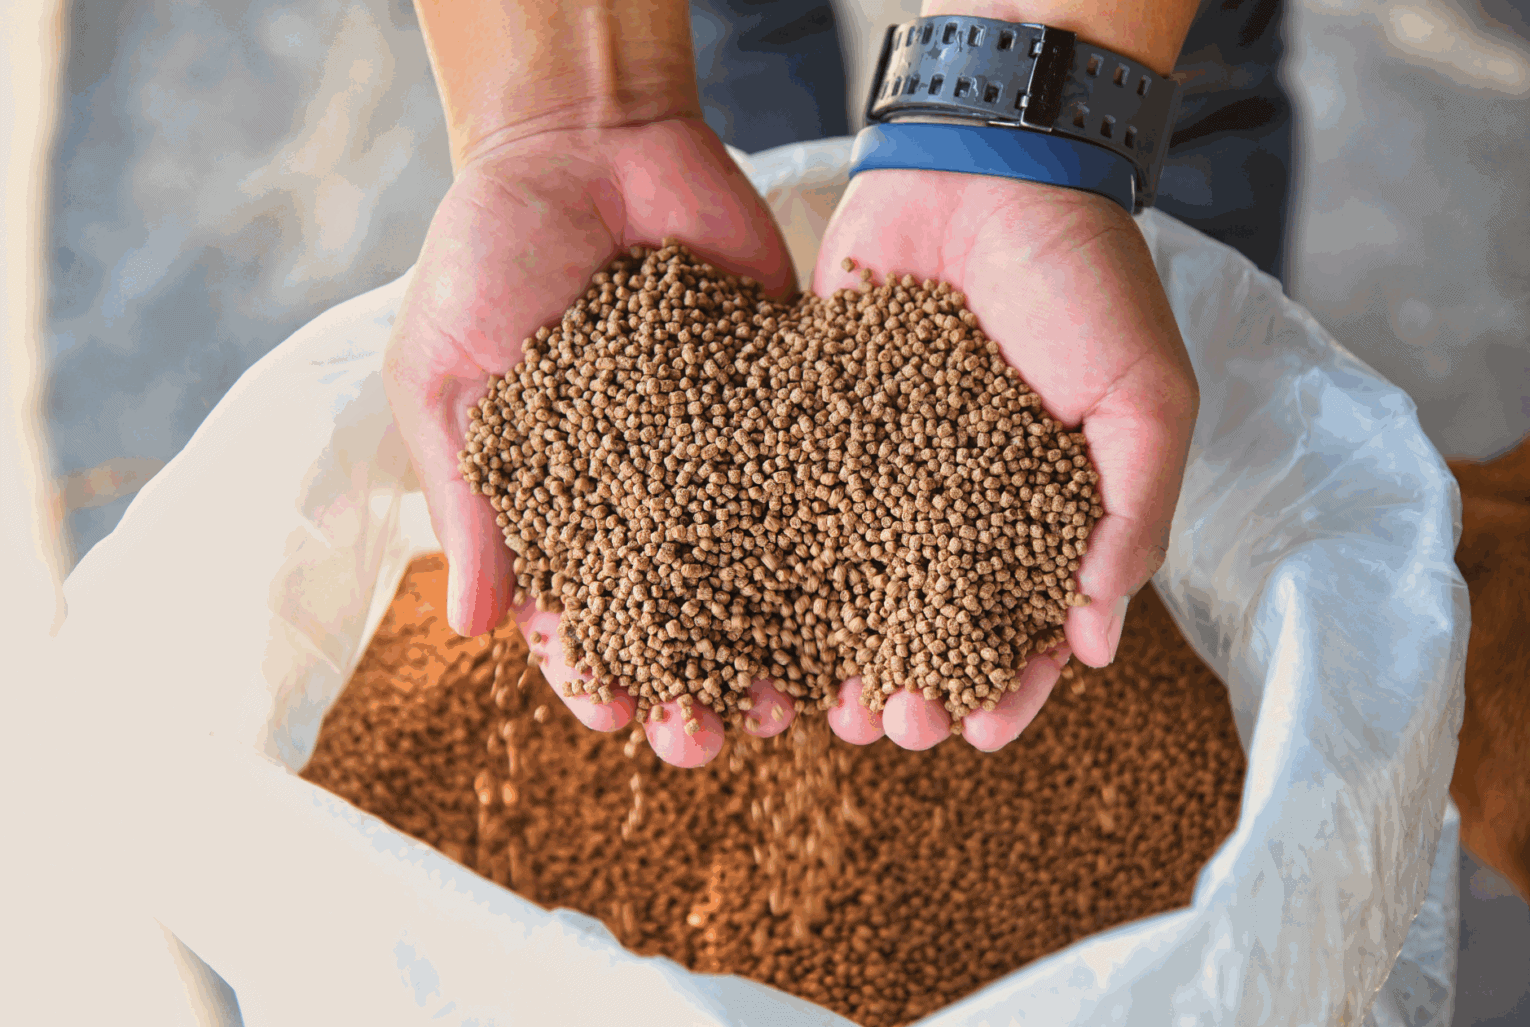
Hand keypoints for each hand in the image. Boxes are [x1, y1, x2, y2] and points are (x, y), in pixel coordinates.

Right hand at [383, 118, 802, 766]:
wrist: (582, 140)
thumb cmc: (486, 255)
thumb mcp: (449, 375)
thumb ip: (469, 496)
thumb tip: (472, 628)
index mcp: (562, 502)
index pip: (578, 613)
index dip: (593, 672)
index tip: (614, 713)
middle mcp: (649, 494)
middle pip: (678, 615)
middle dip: (692, 683)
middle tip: (710, 737)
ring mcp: (723, 452)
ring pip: (756, 569)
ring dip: (772, 643)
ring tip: (793, 704)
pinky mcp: (785, 398)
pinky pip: (812, 475)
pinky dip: (837, 538)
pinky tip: (856, 595)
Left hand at [812, 169, 1197, 752]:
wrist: (988, 164)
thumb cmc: (1085, 279)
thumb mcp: (1144, 398)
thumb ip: (1132, 514)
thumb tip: (1096, 640)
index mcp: (1042, 506)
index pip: (1027, 621)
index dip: (1008, 684)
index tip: (980, 732)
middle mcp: (958, 498)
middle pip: (931, 617)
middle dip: (915, 682)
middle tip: (892, 725)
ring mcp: (885, 463)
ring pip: (857, 579)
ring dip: (842, 648)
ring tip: (824, 703)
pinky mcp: (817, 419)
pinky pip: (797, 501)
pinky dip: (780, 561)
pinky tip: (759, 614)